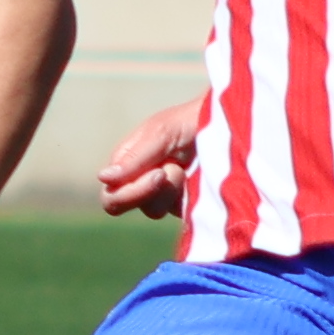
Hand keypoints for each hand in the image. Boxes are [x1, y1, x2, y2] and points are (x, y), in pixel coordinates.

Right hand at [96, 95, 205, 221]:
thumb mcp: (161, 132)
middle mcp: (138, 181)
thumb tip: (103, 178)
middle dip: (147, 192)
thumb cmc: (191, 121)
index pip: (112, 193)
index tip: (159, 174)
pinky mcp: (184, 205)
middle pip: (123, 206)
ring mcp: (161, 195)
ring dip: (173, 189)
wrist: (230, 125)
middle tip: (176, 171)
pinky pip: (178, 213)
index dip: (130, 191)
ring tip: (190, 167)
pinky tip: (200, 177)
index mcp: (126, 162)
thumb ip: (134, 157)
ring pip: (153, 210)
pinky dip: (189, 196)